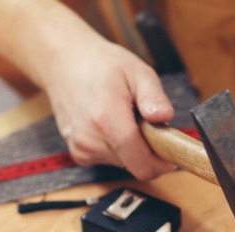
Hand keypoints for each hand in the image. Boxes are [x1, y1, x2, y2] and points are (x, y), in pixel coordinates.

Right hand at [0, 0, 175, 180]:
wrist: (64, 63)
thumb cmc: (101, 65)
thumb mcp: (137, 71)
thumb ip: (153, 96)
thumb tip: (165, 117)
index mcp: (107, 120)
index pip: (142, 164)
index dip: (161, 162)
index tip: (170, 149)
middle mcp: (91, 140)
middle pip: (135, 165)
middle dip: (147, 149)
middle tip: (145, 122)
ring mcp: (82, 148)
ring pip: (124, 164)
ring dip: (131, 147)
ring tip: (123, 118)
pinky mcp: (78, 153)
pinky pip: (109, 159)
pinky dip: (116, 147)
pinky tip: (109, 124)